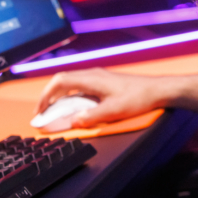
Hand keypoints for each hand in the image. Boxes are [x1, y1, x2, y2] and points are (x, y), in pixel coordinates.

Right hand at [35, 67, 168, 129]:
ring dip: (59, 98)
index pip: (60, 82)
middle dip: (48, 97)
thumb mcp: (113, 111)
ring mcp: (98, 79)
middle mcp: (93, 75)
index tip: (39, 111)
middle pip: (62, 81)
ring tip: (53, 113)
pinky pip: (80, 89)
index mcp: (92, 79)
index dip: (45, 95)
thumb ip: (90, 117)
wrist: (158, 90)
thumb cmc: (138, 98)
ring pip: (71, 85)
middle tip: (42, 114)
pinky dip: (71, 98)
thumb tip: (72, 122)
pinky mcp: (104, 84)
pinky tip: (72, 110)